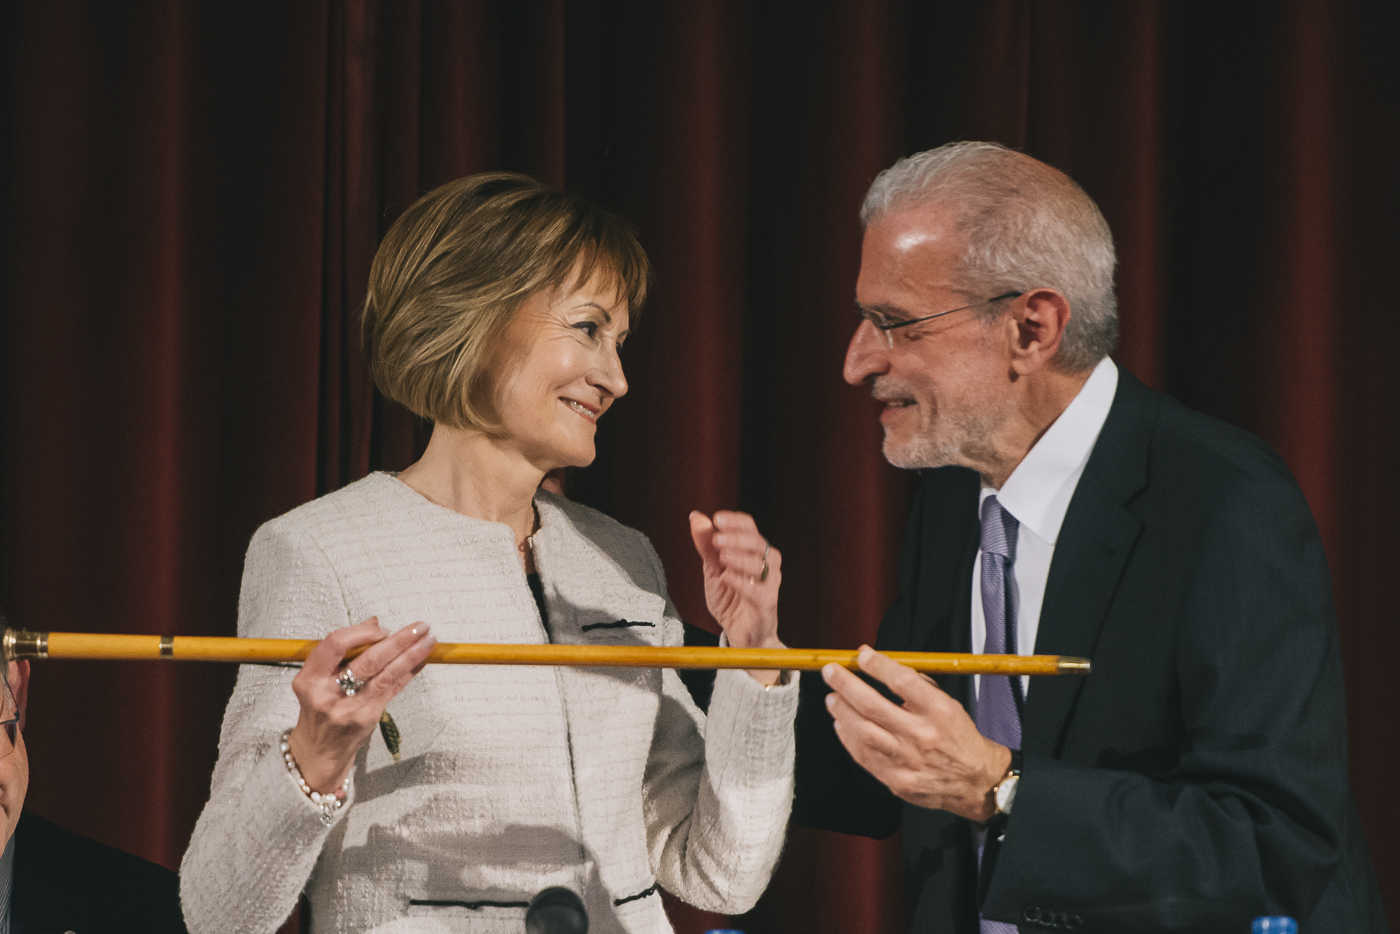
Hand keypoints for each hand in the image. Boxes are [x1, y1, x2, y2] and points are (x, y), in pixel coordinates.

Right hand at [287, 617, 436, 791]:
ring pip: (387, 674)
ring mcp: (350, 708)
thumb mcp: (318, 679)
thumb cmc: (321, 708)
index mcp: (309, 680)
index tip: (381, 628)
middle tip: (418, 627)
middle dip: (398, 640)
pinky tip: (421, 659)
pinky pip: (393, 688)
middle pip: (368, 660)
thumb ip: (343, 652)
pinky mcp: (368, 718)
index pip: (335, 645)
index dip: (361, 632)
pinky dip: (409, 671)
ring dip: (412, 654)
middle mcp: (328, 694)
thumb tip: (374, 624)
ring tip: (429, 640)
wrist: (320, 750)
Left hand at [688, 510, 784, 684]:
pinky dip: (741, 581)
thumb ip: (706, 545)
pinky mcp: (767, 603)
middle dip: (736, 537)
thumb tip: (696, 516)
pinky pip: (758, 590)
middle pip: (757, 541)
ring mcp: (770, 583)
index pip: (749, 526)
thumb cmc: (731, 599)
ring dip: (739, 556)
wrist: (741, 634)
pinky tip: (726, 576)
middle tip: (717, 539)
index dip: (734, 521)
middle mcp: (766, 563)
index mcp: (753, 551)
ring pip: (762, 563)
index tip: (716, 519)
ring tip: (721, 557)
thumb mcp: (712, 569)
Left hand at [823, 646, 1010, 821]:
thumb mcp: (947, 703)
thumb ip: (915, 683)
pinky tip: (841, 723)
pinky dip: (848, 737)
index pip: (902, 682)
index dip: (877, 666)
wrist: (975, 781)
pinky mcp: (896, 781)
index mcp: (939, 711)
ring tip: (832, 698)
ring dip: (841, 711)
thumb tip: (878, 663)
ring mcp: (907, 761)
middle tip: (831, 672)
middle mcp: (922, 736)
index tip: (861, 655)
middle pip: (874, 705)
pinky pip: (863, 755)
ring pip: (863, 732)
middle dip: (846, 685)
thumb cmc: (957, 737)